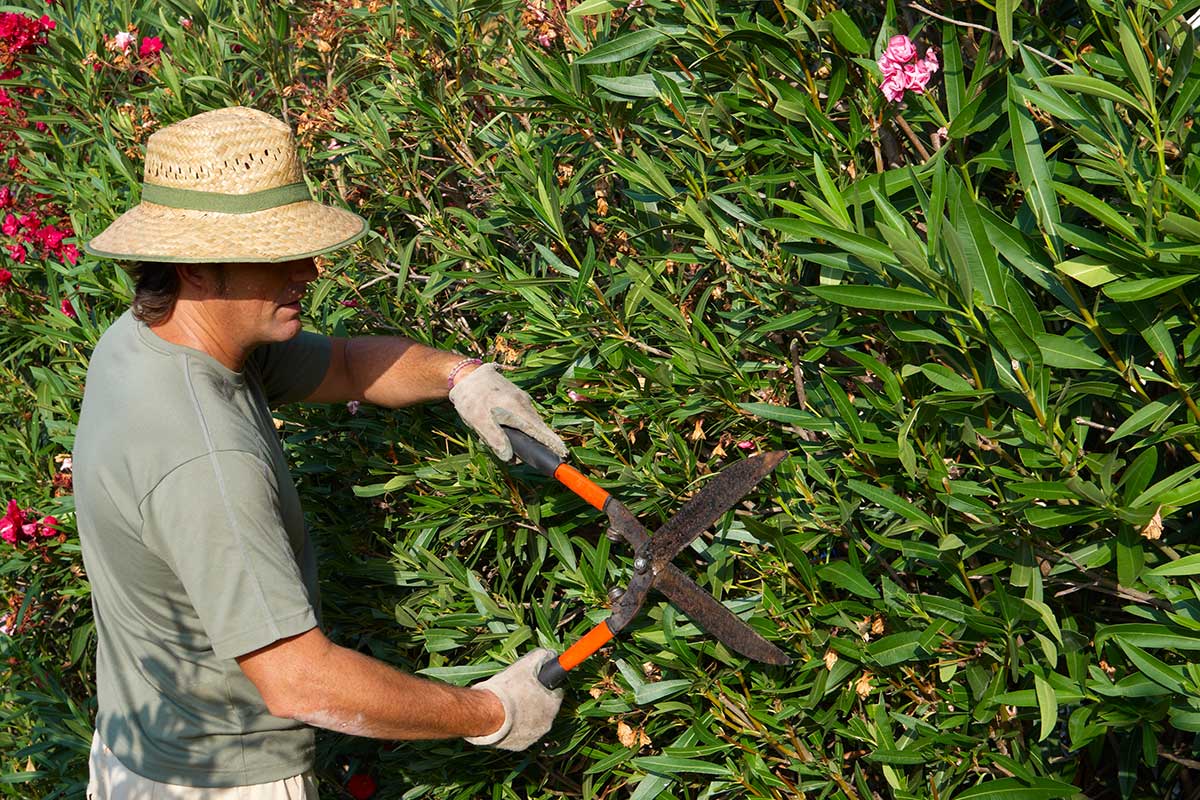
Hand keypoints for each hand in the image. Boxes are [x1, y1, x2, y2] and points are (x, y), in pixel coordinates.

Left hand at [448, 364, 566, 461]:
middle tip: (519, 457)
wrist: (466, 374)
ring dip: (522, 435)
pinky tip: (499, 428)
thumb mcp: (478, 421)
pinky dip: (517, 426)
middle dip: (533, 444)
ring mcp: (521, 398)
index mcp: (516, 409)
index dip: (552, 442)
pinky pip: (522, 415)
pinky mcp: (516, 396)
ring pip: (528, 422)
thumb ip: (494, 439)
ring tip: (502, 441)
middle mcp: (523, 402)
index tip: (563, 453)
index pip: (540, 430)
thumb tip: (508, 457)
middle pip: (536, 427)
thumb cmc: (470, 398)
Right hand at [464, 649, 562, 751]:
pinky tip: (504, 718)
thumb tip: (550, 654)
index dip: (546, 685)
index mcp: (553, 704)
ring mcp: (534, 736)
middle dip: (536, 700)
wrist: (487, 714)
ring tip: (509, 705)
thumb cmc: (508, 689)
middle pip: (545, 708)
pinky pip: (521, 733)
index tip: (536, 682)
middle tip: (520, 692)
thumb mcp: (526, 664)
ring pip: (533, 722)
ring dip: (526, 714)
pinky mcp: (520, 746)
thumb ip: (542, 657)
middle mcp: (548, 723)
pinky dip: (515, 727)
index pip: (557, 692)